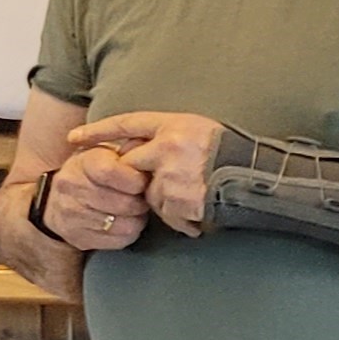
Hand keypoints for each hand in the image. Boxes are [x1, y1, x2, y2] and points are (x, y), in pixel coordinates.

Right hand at [37, 142, 155, 251]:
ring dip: (136, 219)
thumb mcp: (103, 152)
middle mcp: (73, 188)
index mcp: (83, 162)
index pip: (114, 172)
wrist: (52, 201)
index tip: (141, 181)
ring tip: (131, 210)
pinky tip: (122, 222)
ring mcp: (73, 215)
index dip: (136, 179)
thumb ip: (128, 149)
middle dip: (140, 202)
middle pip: (125, 203)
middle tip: (139, 198)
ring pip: (126, 224)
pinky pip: (120, 241)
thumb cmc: (88, 173)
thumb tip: (153, 150)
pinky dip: (127, 233)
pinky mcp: (78, 238)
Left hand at [75, 111, 228, 233]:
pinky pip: (168, 213)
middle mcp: (169, 147)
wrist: (265, 176)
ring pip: (149, 193)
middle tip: (162, 180)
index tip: (73, 138)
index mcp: (174, 124)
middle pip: (130, 164)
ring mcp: (174, 176)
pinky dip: (180, 216)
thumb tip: (137, 149)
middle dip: (135, 176)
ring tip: (196, 193)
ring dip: (165, 199)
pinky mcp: (182, 201)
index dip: (97, 131)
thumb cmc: (236, 152)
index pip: (125, 124)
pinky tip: (200, 210)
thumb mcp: (201, 132)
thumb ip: (169, 137)